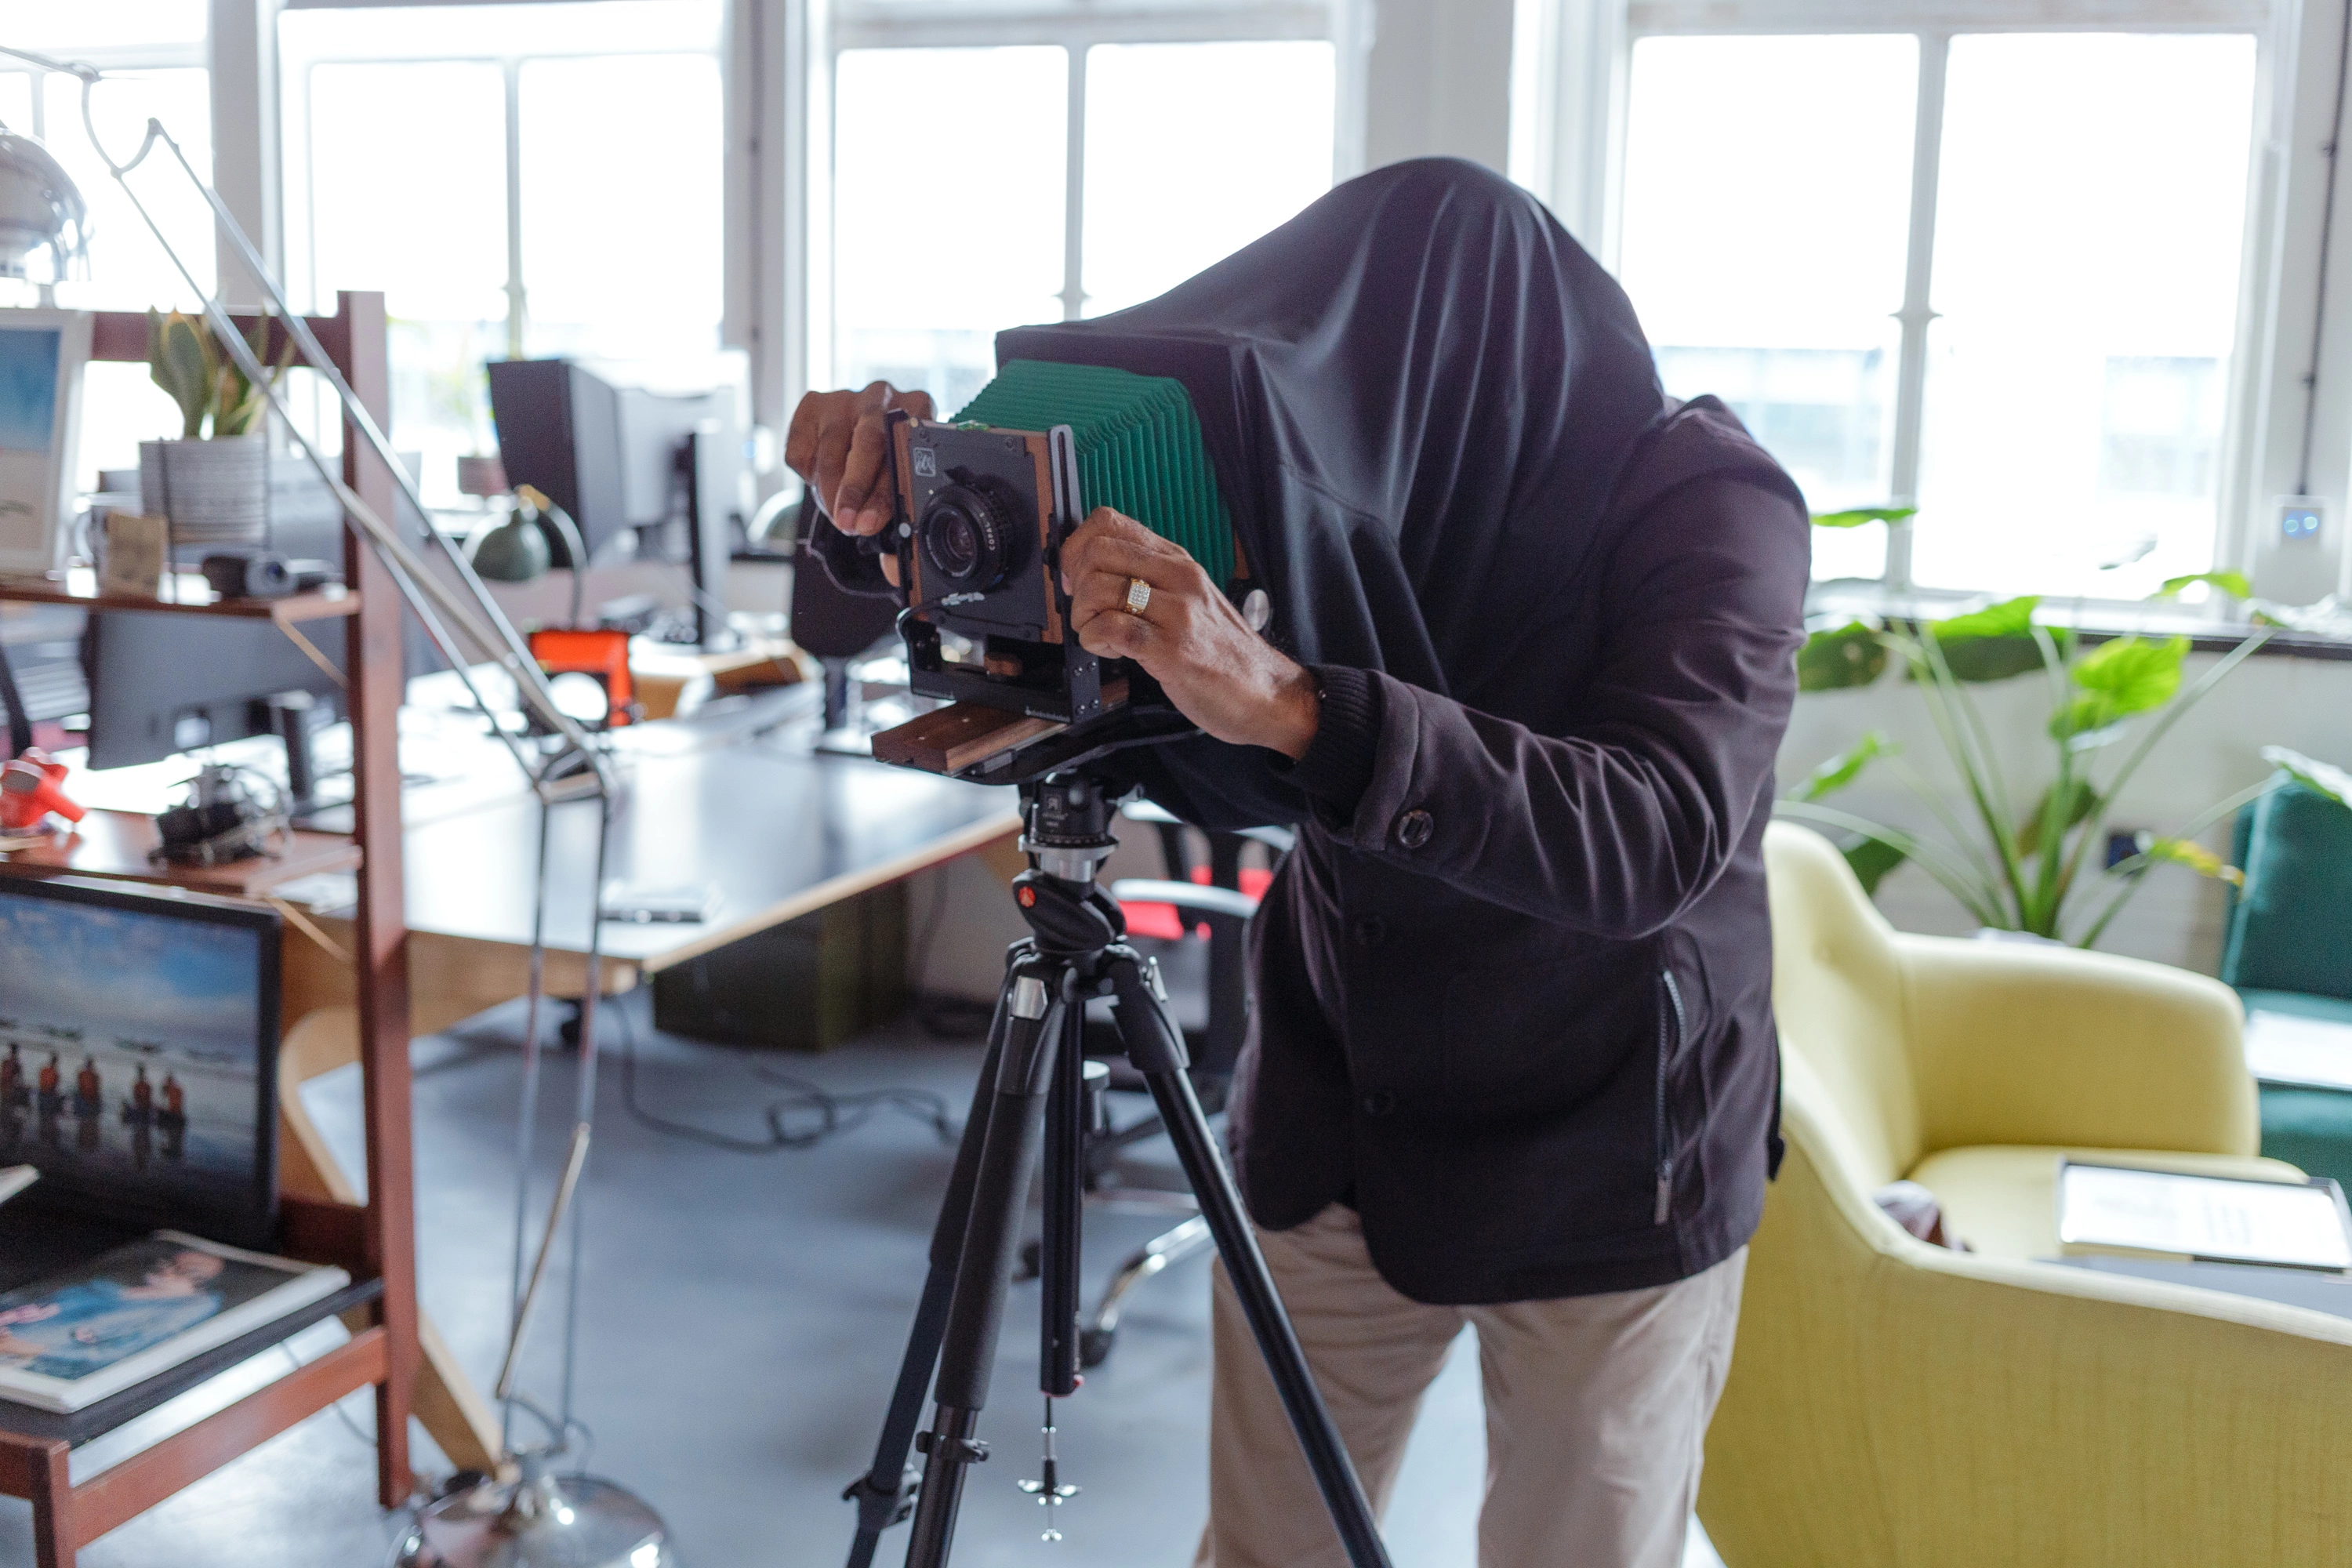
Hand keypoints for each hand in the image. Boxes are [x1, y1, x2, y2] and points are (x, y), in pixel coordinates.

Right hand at [784, 382, 934, 586]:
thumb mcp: (904, 493)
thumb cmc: (891, 470)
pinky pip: (801, 450)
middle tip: (848, 525)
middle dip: (854, 490)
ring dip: (830, 492)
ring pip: (830, 448)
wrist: (864, 446)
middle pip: (867, 439)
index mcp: (919, 408)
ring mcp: (845, 397)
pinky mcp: (811, 405)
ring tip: (837, 515)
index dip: (885, 489)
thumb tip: (894, 569)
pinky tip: (824, 484)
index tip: (871, 523)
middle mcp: (882, 396)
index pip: (903, 447)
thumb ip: (901, 526)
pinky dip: (809, 478)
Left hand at [1062, 509, 1319, 758]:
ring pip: (1099, 589)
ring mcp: (1178, 612)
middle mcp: (1179, 577)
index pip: (1109, 522)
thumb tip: (1094, 571)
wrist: (1265, 691)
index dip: (1078, 547)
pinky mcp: (1172, 649)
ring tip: (1101, 634)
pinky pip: (1113, 628)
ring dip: (1083, 618)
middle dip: (1076, 585)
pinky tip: (1111, 651)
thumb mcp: (1189, 597)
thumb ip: (1149, 579)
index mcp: (1178, 560)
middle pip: (1097, 552)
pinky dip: (1096, 640)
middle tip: (1086, 611)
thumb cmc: (1222, 649)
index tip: (1077, 576)